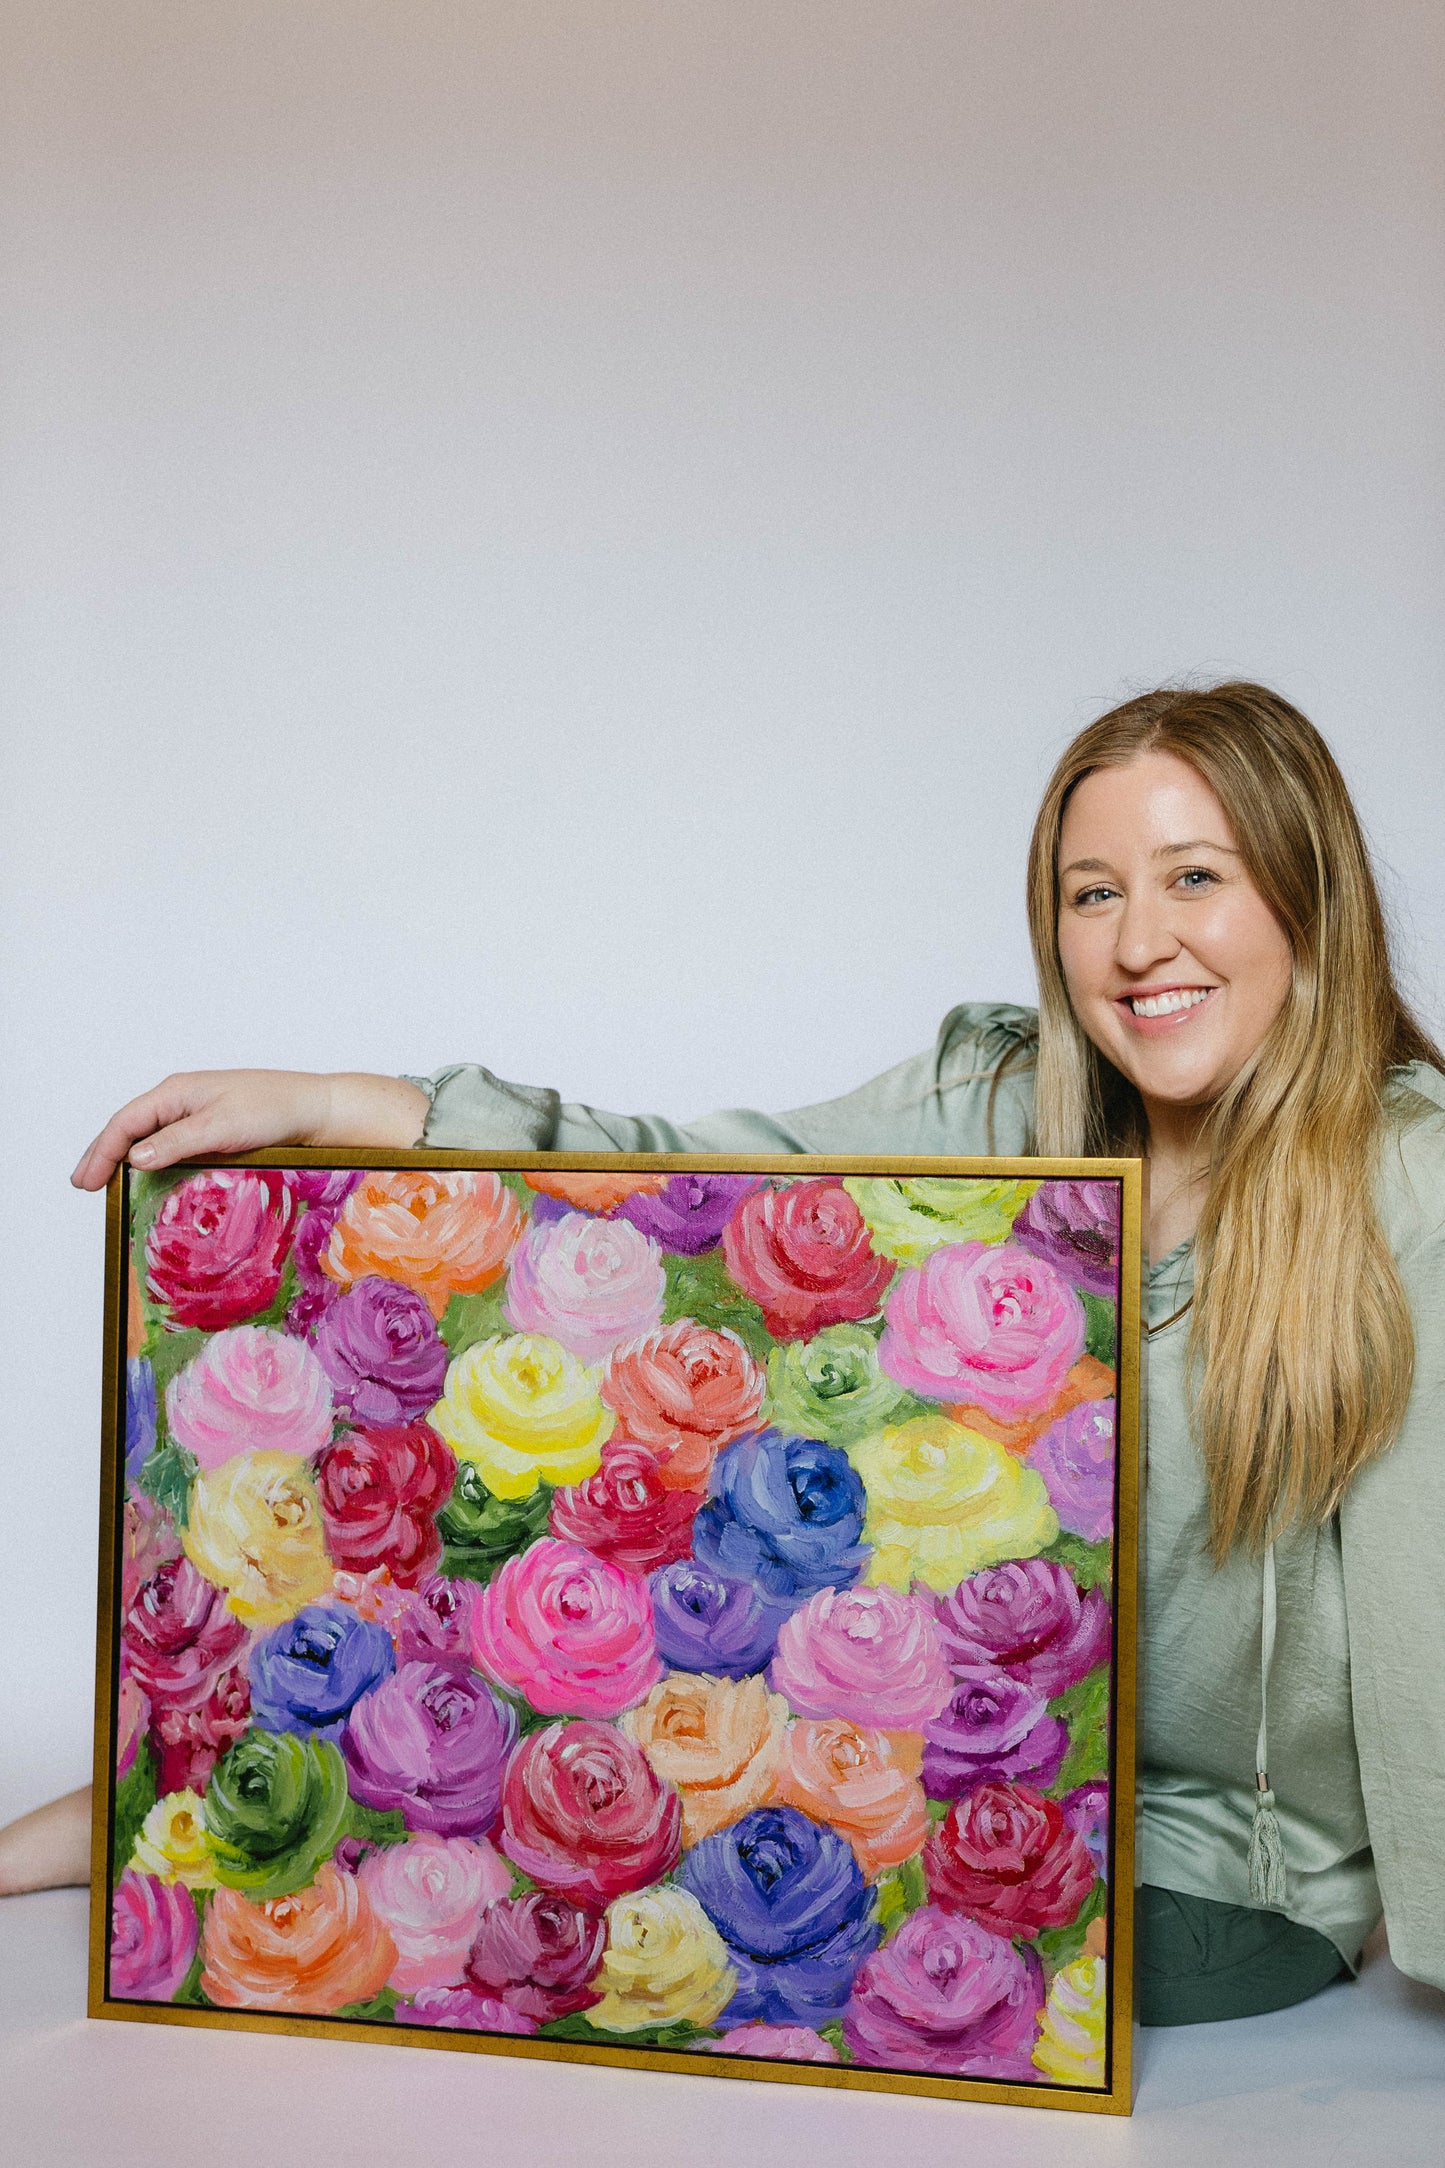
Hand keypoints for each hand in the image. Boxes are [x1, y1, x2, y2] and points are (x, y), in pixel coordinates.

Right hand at [70, 1070, 432, 1190]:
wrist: (318, 1111)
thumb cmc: (275, 1110)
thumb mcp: (223, 1126)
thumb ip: (177, 1142)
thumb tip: (134, 1158)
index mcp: (177, 1092)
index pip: (125, 1122)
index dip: (100, 1151)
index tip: (84, 1182)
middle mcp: (182, 1101)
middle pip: (131, 1129)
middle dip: (104, 1155)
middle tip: (85, 1186)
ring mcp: (198, 1115)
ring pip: (150, 1139)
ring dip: (127, 1161)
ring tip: (107, 1185)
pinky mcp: (214, 1131)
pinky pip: (173, 1147)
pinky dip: (155, 1163)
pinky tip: (149, 1181)